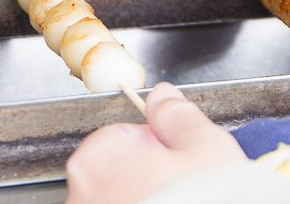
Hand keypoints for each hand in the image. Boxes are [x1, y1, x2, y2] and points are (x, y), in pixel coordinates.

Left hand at [65, 82, 244, 203]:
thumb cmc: (206, 199)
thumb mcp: (204, 148)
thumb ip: (177, 117)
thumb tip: (162, 96)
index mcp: (99, 157)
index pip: (122, 137)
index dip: (157, 149)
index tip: (181, 163)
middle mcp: (82, 193)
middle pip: (116, 174)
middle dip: (146, 179)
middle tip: (186, 189)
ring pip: (116, 200)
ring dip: (143, 200)